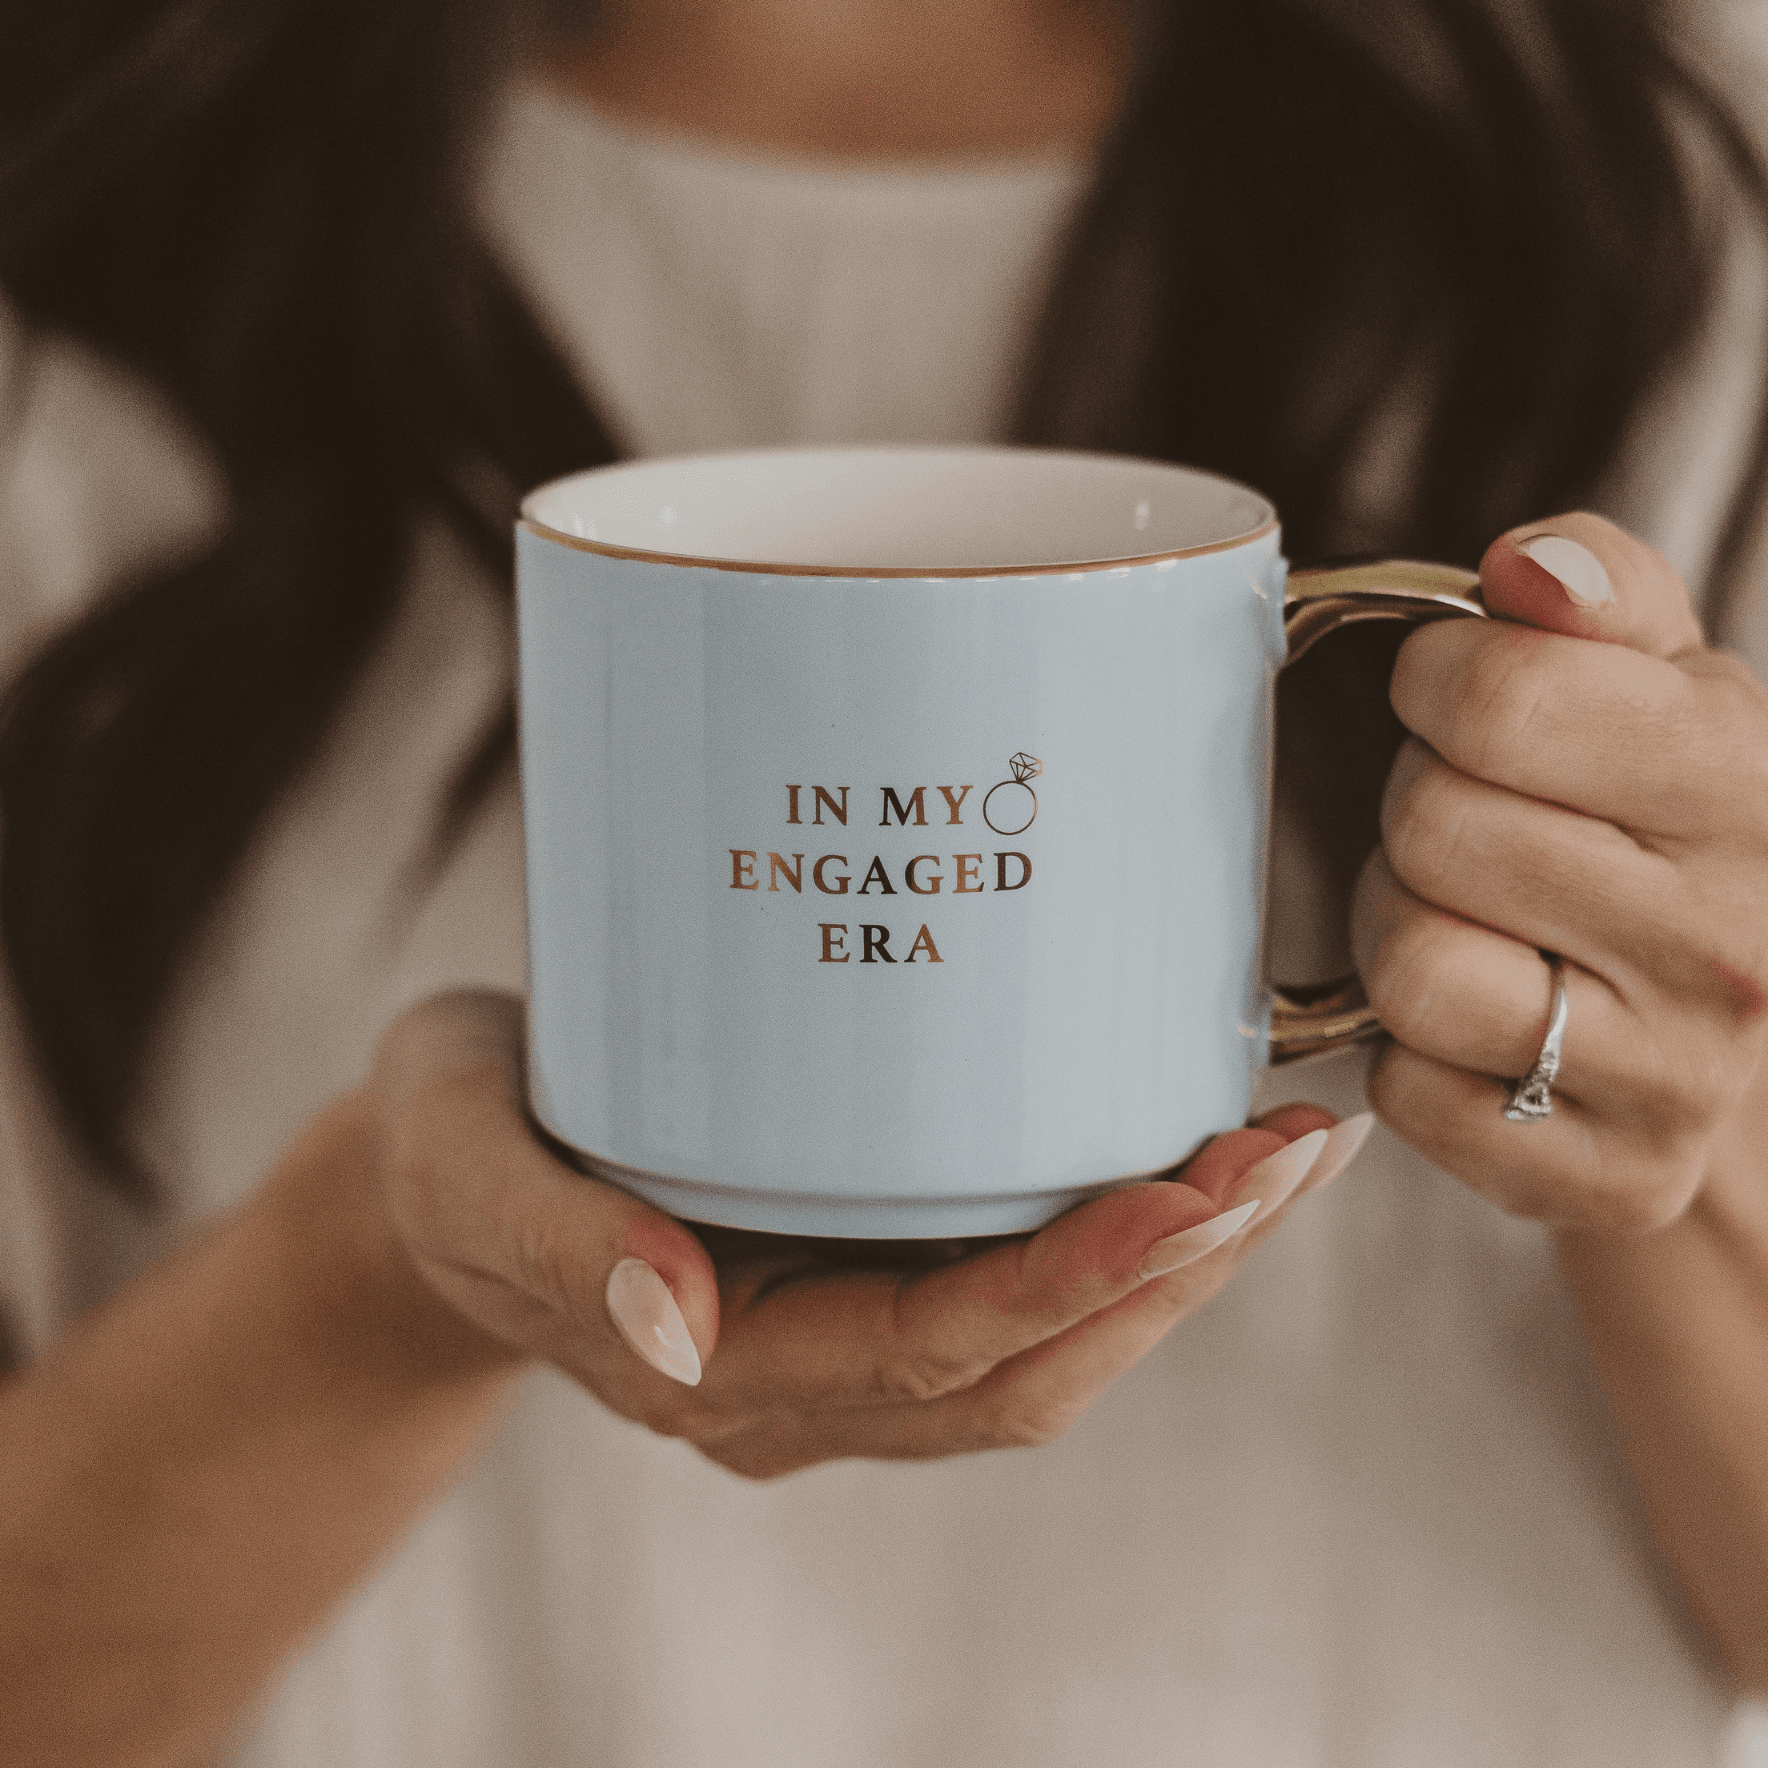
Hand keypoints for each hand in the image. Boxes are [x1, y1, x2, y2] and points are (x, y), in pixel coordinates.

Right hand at [368, 991, 1358, 1477]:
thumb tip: (677, 1311)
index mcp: (725, 1372)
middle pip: (1032, 1364)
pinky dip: (1124, 1230)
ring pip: (1048, 1340)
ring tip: (1292, 1148)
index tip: (1203, 1189)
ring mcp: (842, 1340)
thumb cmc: (450, 1159)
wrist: (440, 1173)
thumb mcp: (465, 1174)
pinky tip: (1188, 1143)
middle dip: (1181, 1271)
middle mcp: (808, 1383)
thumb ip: (556, 1245)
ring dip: (1183, 1258)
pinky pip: (1018, 1283)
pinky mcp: (861, 1272)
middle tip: (1299, 1151)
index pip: (938, 1355)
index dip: (1079, 1283)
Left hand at [1352, 513, 1767, 1230]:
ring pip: (1410, 966)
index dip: (1437, 680)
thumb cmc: (1658, 815)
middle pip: (1433, 829)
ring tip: (1460, 913)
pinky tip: (1476, 1020)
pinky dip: (1407, 1050)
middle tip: (1465, 819)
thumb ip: (1596, 588)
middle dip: (1416, 804)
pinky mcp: (1608, 1179)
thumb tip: (1526, 570)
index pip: (1501, 697)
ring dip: (1397, 925)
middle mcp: (1728, 944)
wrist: (1730, 1014)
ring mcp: (1676, 1079)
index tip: (1451, 698)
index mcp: (1745, 785)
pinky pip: (1407, 1092)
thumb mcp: (1659, 674)